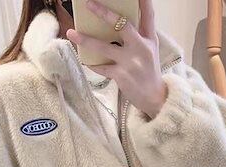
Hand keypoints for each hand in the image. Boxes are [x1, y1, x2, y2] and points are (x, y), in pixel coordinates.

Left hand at [66, 0, 166, 119]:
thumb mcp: (150, 51)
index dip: (143, 1)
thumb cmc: (149, 73)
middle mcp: (141, 48)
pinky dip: (92, 63)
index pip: (148, 15)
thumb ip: (139, 37)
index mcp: (149, 40)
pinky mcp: (121, 76)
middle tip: (89, 4)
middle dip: (104, 13)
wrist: (153, 97)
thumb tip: (118, 24)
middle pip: (122, 25)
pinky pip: (101, 66)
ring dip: (86, 40)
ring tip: (71, 33)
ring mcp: (130, 62)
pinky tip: (85, 59)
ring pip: (104, 47)